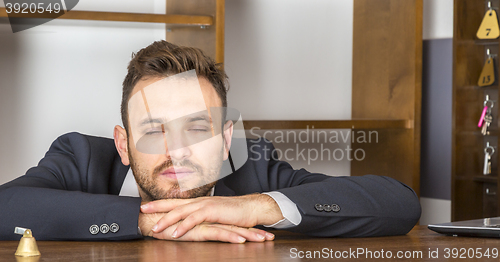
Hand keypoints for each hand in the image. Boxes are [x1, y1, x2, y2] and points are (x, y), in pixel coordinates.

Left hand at [140, 194, 282, 238]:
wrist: (251, 208)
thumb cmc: (235, 213)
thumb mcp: (215, 215)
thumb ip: (203, 217)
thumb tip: (192, 223)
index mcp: (199, 202)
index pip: (176, 202)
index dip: (160, 204)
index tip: (145, 206)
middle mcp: (200, 201)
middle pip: (174, 204)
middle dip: (157, 208)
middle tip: (141, 211)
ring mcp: (206, 205)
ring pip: (181, 211)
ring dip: (166, 220)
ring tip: (155, 228)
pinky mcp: (213, 212)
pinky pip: (194, 219)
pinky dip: (183, 226)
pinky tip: (175, 233)